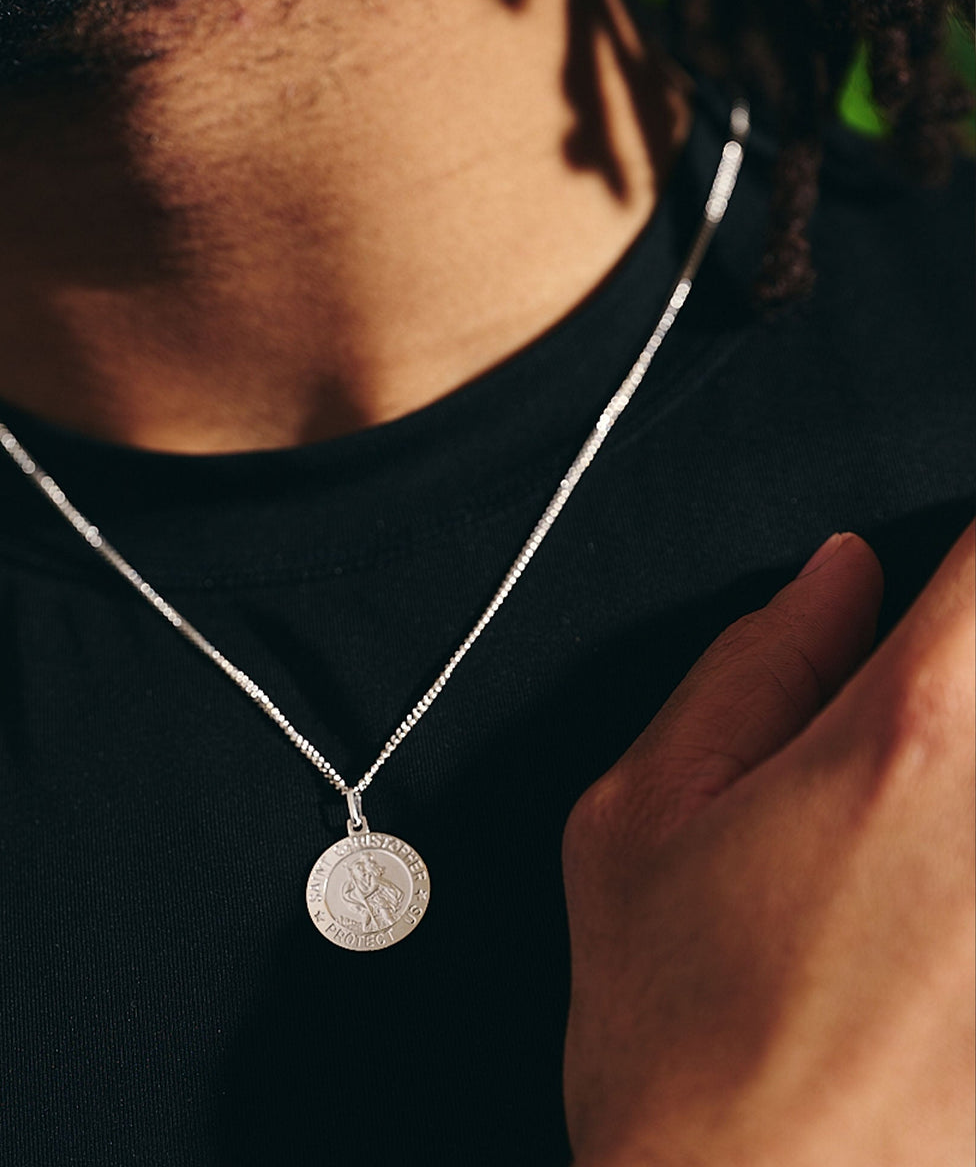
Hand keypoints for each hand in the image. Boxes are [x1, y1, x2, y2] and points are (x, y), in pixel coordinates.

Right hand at [562, 528, 974, 1166]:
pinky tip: (926, 895)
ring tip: (895, 827)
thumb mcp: (640, 820)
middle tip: (905, 716)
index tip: (949, 569)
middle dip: (965, 660)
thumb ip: (747, 671)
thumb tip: (833, 580)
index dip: (968, 545)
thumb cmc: (677, 1038)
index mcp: (905, 738)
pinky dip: (968, 849)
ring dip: (966, 755)